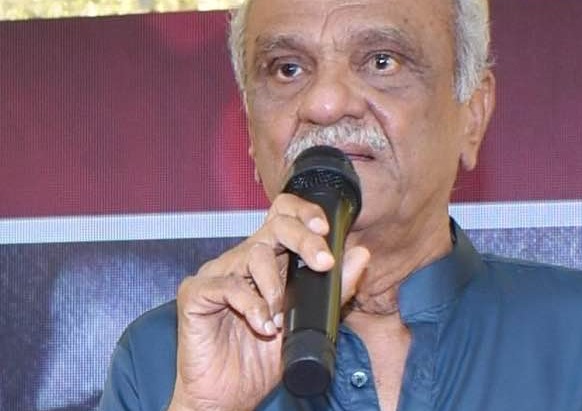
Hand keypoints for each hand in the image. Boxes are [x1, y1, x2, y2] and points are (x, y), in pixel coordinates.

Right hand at [167, 193, 369, 410]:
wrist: (227, 396)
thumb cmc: (262, 358)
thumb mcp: (309, 322)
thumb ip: (336, 290)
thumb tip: (361, 255)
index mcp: (269, 260)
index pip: (284, 215)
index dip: (304, 212)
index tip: (324, 229)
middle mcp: (243, 259)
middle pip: (274, 225)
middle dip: (305, 240)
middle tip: (323, 264)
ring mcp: (218, 273)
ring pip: (253, 254)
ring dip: (276, 287)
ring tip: (280, 319)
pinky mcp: (196, 293)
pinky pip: (226, 285)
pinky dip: (251, 305)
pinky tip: (262, 325)